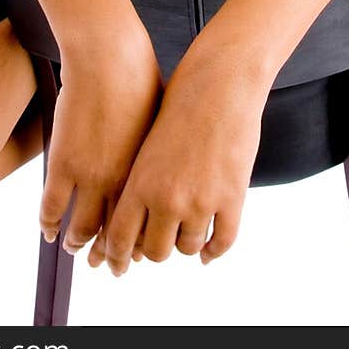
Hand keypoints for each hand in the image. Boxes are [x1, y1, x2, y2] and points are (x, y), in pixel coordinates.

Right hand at [39, 25, 163, 256]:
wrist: (110, 55)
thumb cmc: (140, 77)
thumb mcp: (160, 118)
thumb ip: (157, 145)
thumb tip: (165, 153)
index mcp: (148, 172)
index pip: (143, 225)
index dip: (136, 244)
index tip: (130, 252)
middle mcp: (122, 181)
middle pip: (115, 235)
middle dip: (109, 255)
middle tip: (106, 264)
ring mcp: (91, 175)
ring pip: (81, 229)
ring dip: (78, 244)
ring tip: (75, 248)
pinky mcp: (63, 163)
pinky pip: (51, 207)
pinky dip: (48, 224)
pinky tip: (48, 231)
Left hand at [88, 51, 267, 274]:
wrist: (219, 82)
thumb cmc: (179, 102)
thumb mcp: (147, 144)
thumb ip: (140, 183)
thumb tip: (136, 220)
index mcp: (139, 182)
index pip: (120, 238)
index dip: (117, 257)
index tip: (117, 266)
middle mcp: (167, 198)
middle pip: (155, 252)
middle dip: (156, 249)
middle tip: (159, 242)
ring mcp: (201, 200)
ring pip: (188, 248)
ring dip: (186, 243)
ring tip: (187, 232)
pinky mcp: (232, 198)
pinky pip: (223, 241)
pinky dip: (214, 251)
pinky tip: (208, 250)